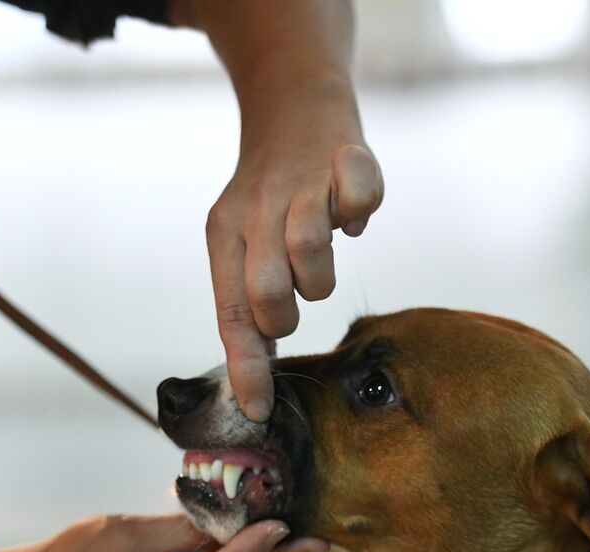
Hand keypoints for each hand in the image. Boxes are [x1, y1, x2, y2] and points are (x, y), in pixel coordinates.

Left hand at [206, 81, 382, 421]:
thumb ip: (248, 301)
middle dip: (286, 315)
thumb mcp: (241, 239)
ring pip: (310, 250)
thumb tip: (257, 382)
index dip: (247, 367)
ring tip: (322, 253)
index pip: (230, 314)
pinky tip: (351, 208)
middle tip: (295, 299)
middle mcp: (256, 210)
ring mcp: (301, 183)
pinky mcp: (344, 157)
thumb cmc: (270, 192)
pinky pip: (362, 199)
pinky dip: (363, 208)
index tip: (259, 412)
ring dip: (323, 272)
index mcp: (226, 234)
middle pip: (267, 291)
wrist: (292, 101)